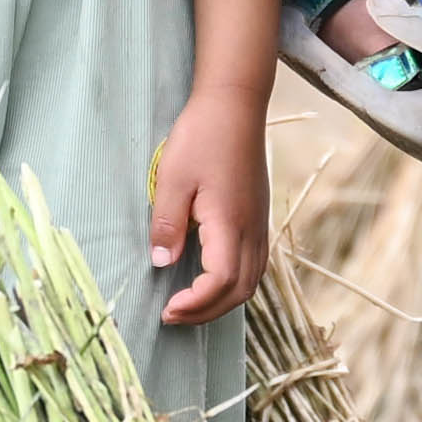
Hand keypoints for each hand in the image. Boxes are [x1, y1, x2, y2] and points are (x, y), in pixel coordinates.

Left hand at [144, 83, 270, 326]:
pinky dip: (233, 283)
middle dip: (207, 312)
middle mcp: (252, 230)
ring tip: (189, 304)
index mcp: (230, 223)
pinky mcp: (259, 216)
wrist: (235, 105)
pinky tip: (209, 278)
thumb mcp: (172, 178)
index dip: (195, 305)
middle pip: (240, 291)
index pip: (219, 282)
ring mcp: (260, 224)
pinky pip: (254, 264)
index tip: (167, 310)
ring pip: (251, 280)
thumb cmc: (202, 136)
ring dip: (221, 300)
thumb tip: (161, 263)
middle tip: (173, 315)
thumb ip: (167, 224)